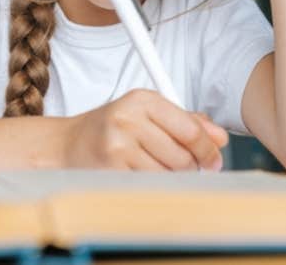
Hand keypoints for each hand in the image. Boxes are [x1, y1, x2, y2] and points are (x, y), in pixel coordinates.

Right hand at [63, 90, 226, 170]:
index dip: (208, 149)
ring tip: (156, 168)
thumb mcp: (146, 114)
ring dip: (171, 178)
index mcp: (142, 99)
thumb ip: (184, 121)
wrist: (66, 145)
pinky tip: (141, 175)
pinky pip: (149, 186)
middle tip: (185, 167)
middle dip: (190, 167)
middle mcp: (129, 118)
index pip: (190, 128)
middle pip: (183, 155)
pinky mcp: (111, 170)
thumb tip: (219, 136)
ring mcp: (118, 145)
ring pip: (169, 174)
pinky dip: (153, 186)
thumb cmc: (110, 129)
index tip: (214, 160)